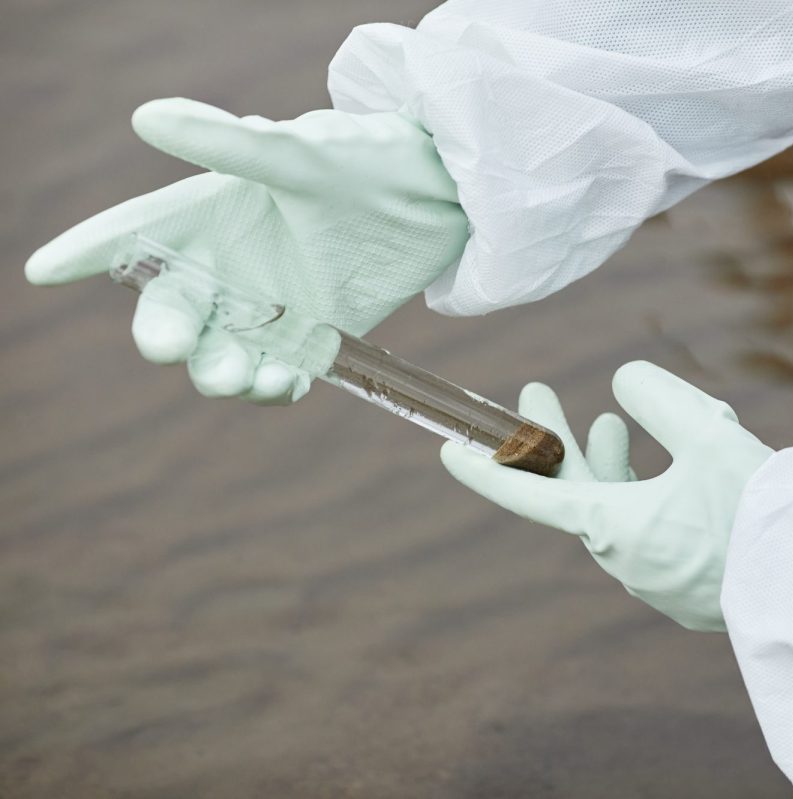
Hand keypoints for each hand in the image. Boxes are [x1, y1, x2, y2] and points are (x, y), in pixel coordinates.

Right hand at [25, 98, 467, 403]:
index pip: (135, 234)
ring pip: (219, 352)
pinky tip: (279, 385)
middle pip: (171, 310)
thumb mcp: (297, 154)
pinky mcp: (315, 336)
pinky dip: (272, 386)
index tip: (45, 269)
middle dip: (163, 333)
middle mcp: (231, 264)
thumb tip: (148, 117)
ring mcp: (271, 305)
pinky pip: (278, 374)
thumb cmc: (365, 162)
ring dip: (219, 371)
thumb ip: (229, 145)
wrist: (441, 199)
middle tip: (174, 346)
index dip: (88, 250)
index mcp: (212, 213)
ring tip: (243, 376)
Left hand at [440, 361, 773, 631]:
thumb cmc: (761, 511)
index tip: (446, 450)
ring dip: (608, 463)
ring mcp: (658, 582)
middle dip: (556, 438)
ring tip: (612, 423)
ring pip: (617, 510)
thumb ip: (657, 396)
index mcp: (614, 528)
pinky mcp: (691, 591)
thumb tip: (624, 382)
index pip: (529, 495)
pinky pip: (653, 532)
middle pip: (574, 491)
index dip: (486, 468)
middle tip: (536, 391)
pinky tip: (672, 472)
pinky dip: (648, 494)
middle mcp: (626, 561)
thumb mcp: (709, 433)